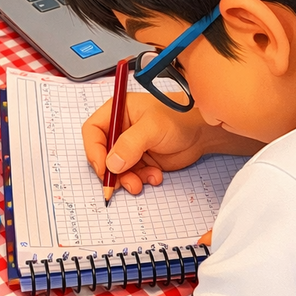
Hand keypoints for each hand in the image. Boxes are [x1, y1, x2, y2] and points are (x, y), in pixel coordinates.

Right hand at [82, 93, 261, 195]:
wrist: (202, 132)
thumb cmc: (179, 118)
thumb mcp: (152, 128)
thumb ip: (130, 144)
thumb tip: (111, 164)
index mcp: (117, 111)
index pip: (93, 131)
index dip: (94, 150)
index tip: (103, 168)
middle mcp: (120, 129)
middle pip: (102, 153)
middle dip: (111, 171)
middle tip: (119, 184)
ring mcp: (130, 146)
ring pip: (116, 169)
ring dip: (127, 179)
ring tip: (141, 182)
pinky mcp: (141, 160)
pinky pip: (131, 175)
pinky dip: (141, 180)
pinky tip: (156, 176)